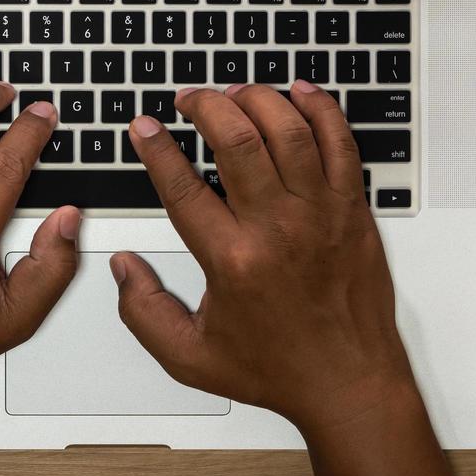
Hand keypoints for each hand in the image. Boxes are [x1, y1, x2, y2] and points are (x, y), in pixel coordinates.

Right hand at [115, 81, 415, 432]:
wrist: (350, 383)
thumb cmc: (278, 369)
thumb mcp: (190, 357)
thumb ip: (143, 312)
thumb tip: (124, 267)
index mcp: (233, 260)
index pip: (183, 186)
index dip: (156, 148)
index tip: (144, 128)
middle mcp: (278, 229)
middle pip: (236, 140)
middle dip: (205, 106)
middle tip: (189, 99)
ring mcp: (320, 214)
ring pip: (288, 131)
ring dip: (257, 99)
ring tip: (235, 92)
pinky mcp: (352, 210)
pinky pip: (340, 143)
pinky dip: (321, 109)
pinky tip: (300, 92)